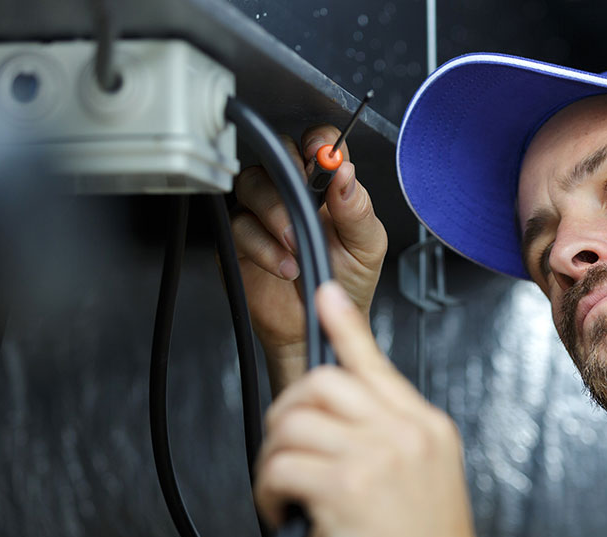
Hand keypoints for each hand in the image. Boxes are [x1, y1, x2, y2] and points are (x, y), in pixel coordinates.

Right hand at [231, 127, 386, 386]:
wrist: (321, 325)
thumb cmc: (346, 282)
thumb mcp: (366, 247)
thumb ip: (358, 209)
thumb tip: (346, 173)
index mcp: (327, 188)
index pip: (319, 145)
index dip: (318, 142)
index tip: (321, 156)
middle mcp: (293, 193)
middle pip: (278, 155)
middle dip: (290, 176)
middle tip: (307, 205)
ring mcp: (264, 214)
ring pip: (252, 185)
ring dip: (276, 214)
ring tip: (298, 245)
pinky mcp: (241, 240)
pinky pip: (240, 226)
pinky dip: (263, 246)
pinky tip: (286, 265)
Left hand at [254, 282, 485, 536]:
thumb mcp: (424, 477)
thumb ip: (391, 438)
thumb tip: (343, 415)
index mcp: (426, 428)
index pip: (376, 364)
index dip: (346, 327)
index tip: (325, 297)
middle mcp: (405, 433)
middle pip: (325, 382)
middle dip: (288, 412)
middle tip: (285, 449)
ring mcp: (378, 456)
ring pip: (294, 421)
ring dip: (274, 458)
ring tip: (285, 489)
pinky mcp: (348, 486)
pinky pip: (281, 466)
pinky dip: (268, 491)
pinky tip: (285, 511)